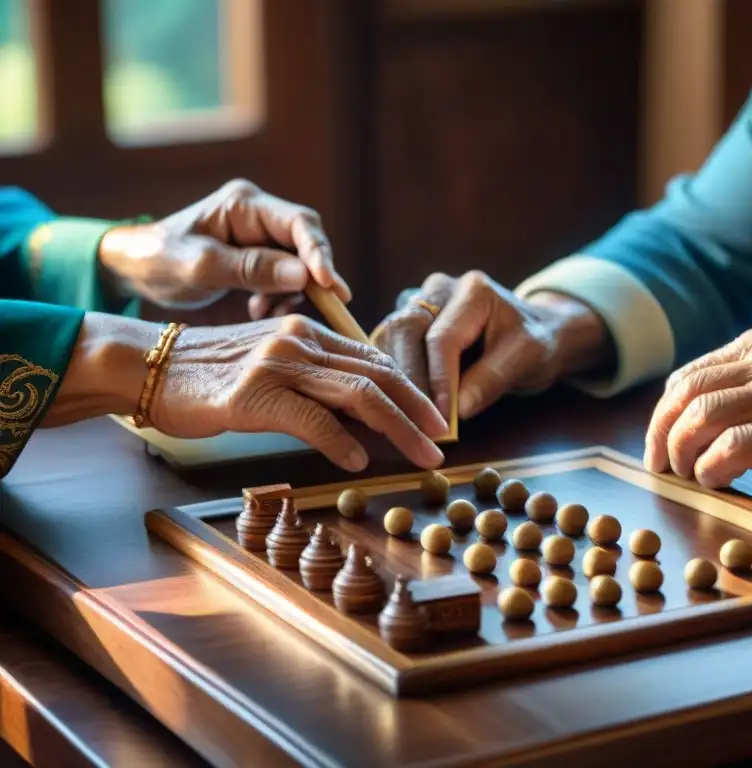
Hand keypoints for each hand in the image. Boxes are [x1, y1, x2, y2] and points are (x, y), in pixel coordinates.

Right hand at [49, 313, 448, 471]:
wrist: (148, 367)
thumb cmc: (210, 375)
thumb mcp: (272, 368)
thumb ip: (316, 383)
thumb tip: (364, 417)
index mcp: (308, 334)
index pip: (375, 359)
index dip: (411, 389)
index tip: (434, 419)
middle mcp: (300, 341)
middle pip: (378, 375)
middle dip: (418, 410)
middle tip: (443, 440)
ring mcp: (278, 364)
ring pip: (358, 394)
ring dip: (398, 428)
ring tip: (422, 455)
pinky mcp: (254, 394)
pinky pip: (312, 418)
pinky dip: (342, 442)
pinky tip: (359, 462)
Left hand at [97, 179, 349, 318]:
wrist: (133, 271)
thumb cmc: (158, 259)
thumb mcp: (200, 266)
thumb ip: (252, 269)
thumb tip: (304, 275)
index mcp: (245, 205)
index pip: (299, 223)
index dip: (319, 253)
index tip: (329, 285)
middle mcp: (259, 217)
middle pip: (307, 244)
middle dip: (312, 277)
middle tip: (321, 306)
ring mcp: (261, 240)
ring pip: (300, 266)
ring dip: (293, 293)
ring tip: (264, 311)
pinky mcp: (258, 261)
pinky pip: (285, 280)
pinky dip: (280, 299)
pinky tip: (259, 311)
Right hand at [370, 271, 611, 420]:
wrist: (538, 331)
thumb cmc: (536, 342)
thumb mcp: (526, 359)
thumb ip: (491, 380)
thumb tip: (456, 412)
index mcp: (473, 290)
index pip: (443, 337)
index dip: (439, 379)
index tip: (440, 417)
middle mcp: (440, 288)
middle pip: (406, 330)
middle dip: (409, 379)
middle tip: (414, 420)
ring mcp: (421, 301)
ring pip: (391, 336)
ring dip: (393, 376)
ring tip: (403, 413)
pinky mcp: (410, 319)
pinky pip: (390, 344)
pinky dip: (391, 373)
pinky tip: (397, 400)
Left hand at [643, 323, 751, 487]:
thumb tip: (694, 414)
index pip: (689, 374)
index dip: (663, 413)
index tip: (659, 442)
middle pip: (687, 393)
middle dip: (661, 433)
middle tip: (660, 465)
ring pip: (703, 416)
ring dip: (682, 452)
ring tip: (686, 475)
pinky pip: (736, 445)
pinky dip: (713, 466)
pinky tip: (714, 480)